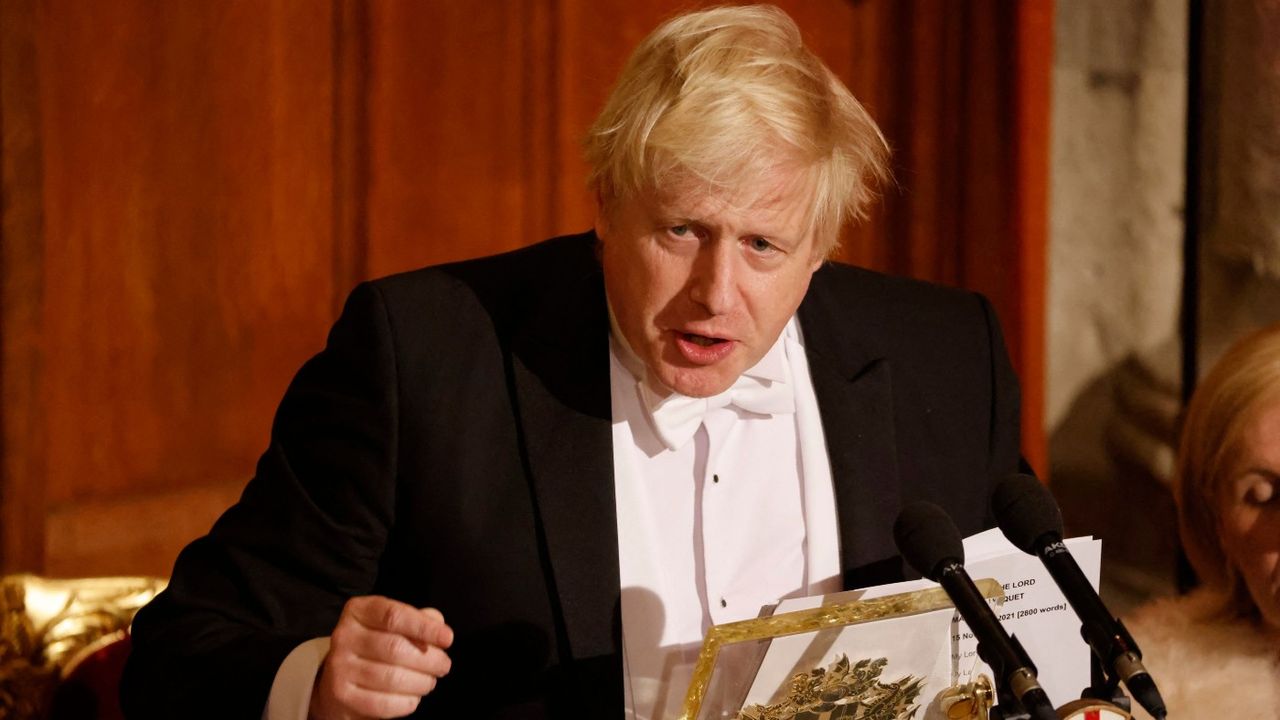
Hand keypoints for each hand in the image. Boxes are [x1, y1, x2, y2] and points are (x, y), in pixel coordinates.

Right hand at [309, 595, 453, 718]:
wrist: (340, 680)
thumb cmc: (377, 646)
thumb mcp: (394, 625)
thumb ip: (418, 620)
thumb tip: (438, 625)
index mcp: (358, 611)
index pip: (394, 616)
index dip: (424, 627)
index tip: (448, 638)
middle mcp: (343, 636)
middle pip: (395, 648)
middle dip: (429, 660)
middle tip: (443, 665)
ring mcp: (339, 667)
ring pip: (392, 678)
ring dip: (421, 682)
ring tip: (429, 681)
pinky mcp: (342, 695)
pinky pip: (383, 703)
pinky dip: (406, 702)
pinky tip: (413, 697)